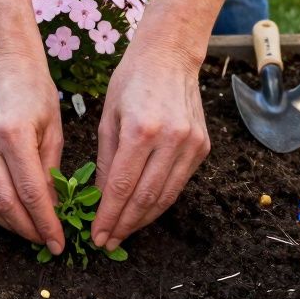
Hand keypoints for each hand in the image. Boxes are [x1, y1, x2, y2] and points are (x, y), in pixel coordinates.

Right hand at [0, 54, 65, 252]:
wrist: (3, 65)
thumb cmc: (36, 94)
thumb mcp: (54, 130)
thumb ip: (51, 173)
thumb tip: (53, 213)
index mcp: (13, 133)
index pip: (30, 192)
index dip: (45, 223)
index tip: (59, 242)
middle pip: (4, 202)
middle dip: (27, 229)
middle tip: (45, 240)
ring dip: (8, 224)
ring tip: (29, 230)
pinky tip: (11, 211)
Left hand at [93, 45, 209, 251]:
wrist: (169, 56)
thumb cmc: (131, 82)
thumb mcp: (108, 118)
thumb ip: (105, 161)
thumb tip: (100, 200)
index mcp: (141, 130)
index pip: (122, 187)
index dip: (108, 217)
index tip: (96, 236)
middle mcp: (171, 139)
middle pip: (145, 197)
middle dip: (124, 225)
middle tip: (108, 242)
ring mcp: (191, 144)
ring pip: (166, 196)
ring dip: (143, 219)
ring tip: (124, 232)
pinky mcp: (203, 146)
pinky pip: (179, 183)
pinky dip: (160, 201)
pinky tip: (143, 210)